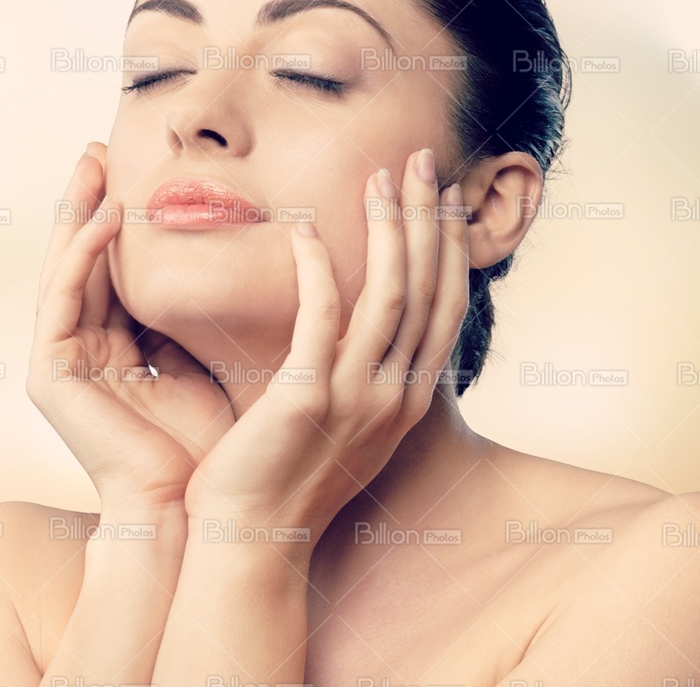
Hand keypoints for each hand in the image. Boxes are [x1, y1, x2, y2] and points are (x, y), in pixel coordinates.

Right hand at [27, 142, 236, 514]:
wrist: (191, 511)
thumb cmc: (209, 447)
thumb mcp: (204, 360)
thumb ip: (195, 316)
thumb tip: (228, 257)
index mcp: (112, 350)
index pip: (111, 269)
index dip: (117, 220)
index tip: (133, 170)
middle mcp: (78, 350)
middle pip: (79, 260)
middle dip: (86, 202)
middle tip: (98, 147)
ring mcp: (58, 362)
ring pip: (63, 268)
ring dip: (77, 213)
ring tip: (95, 163)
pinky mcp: (48, 374)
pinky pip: (63, 298)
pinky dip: (83, 253)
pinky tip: (105, 216)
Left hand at [182, 147, 470, 543]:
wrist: (250, 538)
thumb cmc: (284, 475)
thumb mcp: (343, 420)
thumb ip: (358, 370)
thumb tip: (357, 323)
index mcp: (407, 400)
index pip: (444, 307)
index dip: (448, 247)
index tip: (442, 194)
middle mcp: (395, 397)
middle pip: (428, 291)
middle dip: (429, 220)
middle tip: (422, 161)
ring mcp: (356, 399)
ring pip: (389, 297)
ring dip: (389, 230)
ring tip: (379, 178)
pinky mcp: (307, 399)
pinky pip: (320, 319)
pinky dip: (319, 270)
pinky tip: (303, 232)